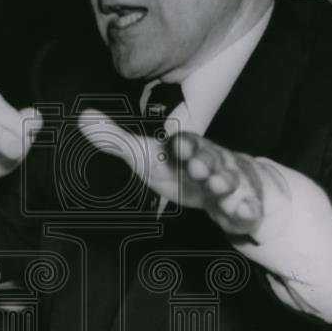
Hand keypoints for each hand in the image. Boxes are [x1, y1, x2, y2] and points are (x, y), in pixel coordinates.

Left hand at [79, 109, 280, 235]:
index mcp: (189, 149)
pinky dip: (247, 210)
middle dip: (206, 164)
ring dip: (226, 184)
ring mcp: (230, 185)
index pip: (187, 143)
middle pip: (212, 160)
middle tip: (198, 169)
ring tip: (219, 187)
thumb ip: (115, 141)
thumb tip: (83, 117)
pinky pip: (248, 208)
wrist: (217, 184)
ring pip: (231, 182)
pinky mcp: (241, 206)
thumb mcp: (145, 156)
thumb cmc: (178, 168)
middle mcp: (212, 163)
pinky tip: (242, 212)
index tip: (178, 146)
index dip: (183, 145)